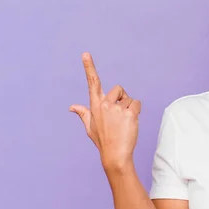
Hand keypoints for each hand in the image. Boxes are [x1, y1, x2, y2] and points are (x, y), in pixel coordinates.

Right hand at [69, 52, 141, 171]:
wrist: (115, 155)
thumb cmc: (103, 141)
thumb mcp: (90, 127)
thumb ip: (83, 114)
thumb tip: (72, 106)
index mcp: (95, 105)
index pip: (92, 83)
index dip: (89, 67)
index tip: (85, 54)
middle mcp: (105, 104)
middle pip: (119, 89)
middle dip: (122, 99)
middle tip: (119, 116)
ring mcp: (117, 109)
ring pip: (129, 99)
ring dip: (130, 108)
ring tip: (124, 123)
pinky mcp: (129, 113)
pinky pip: (137, 104)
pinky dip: (137, 112)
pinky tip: (131, 123)